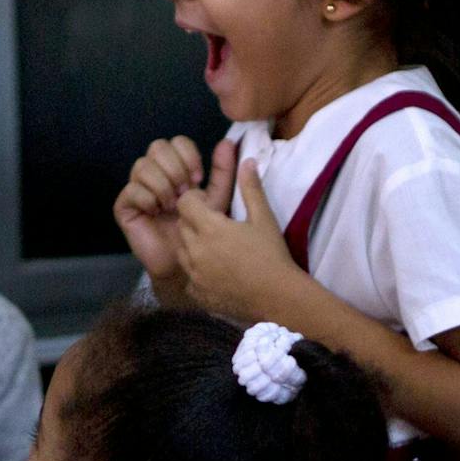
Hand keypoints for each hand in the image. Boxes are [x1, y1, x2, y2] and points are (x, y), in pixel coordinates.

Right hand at [115, 136, 234, 287]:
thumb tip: (227, 142)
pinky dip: (149, 199)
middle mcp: (154, 173)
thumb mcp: (216, 199)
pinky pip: (132, 189)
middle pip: (157, 147)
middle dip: (175, 168)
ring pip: (143, 166)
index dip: (188, 156)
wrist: (185, 262)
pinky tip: (157, 213)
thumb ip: (222, 172)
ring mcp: (137, 188)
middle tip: (184, 193)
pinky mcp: (124, 206)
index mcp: (176, 168)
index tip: (199, 179)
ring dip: (163, 185)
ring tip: (172, 206)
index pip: (176, 142)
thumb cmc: (200, 230)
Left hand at [175, 156, 301, 319]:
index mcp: (210, 228)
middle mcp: (195, 250)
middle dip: (193, 221)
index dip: (195, 200)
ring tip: (216, 248)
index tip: (210, 206)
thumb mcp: (264, 218)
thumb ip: (251, 189)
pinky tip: (217, 272)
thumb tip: (247, 161)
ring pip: (181, 251)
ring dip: (192, 245)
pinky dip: (197, 271)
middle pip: (181, 226)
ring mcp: (194, 274)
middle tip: (215, 225)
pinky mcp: (197, 293)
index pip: (185, 203)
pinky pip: (188, 276)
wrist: (278, 298)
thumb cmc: (272, 255)